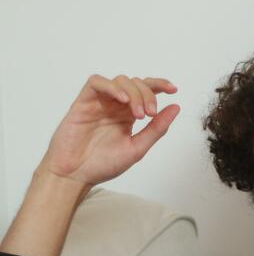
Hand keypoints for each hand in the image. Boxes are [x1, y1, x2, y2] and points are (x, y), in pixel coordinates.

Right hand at [36, 74, 179, 187]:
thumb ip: (156, 129)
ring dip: (134, 93)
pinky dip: (112, 86)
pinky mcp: (83, 102)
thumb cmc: (103, 164)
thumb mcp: (137, 148)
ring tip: (138, 114)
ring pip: (120, 80)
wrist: (76, 175)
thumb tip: (176, 108)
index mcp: (128, 115)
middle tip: (150, 113)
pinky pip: (97, 82)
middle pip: (136, 83)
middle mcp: (115, 106)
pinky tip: (122, 99)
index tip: (173, 90)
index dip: (160, 85)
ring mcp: (100, 102)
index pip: (146, 91)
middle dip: (148, 94)